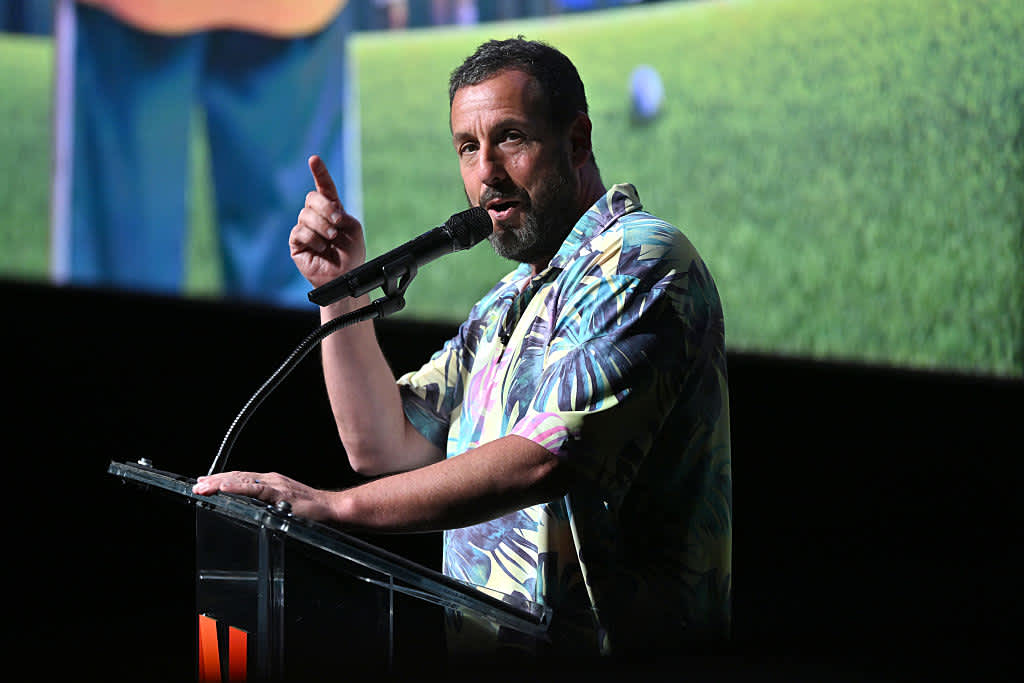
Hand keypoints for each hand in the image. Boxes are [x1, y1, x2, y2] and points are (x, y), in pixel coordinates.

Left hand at [192, 471, 337, 522]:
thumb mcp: (286, 506)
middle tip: (196, 485)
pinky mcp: (280, 494)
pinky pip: (255, 489)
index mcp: (271, 482)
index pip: (241, 478)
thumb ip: (270, 505)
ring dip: (220, 484)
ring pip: (242, 481)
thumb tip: (253, 511)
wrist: (334, 510)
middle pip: (237, 477)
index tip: (205, 482)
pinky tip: (225, 489)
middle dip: (215, 481)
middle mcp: (271, 480)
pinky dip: (238, 488)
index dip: (222, 480)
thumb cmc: (314, 511)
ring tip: (203, 487)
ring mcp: (275, 485)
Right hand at [289, 155, 365, 288]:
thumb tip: (326, 211)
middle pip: (312, 198)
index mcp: (332, 210)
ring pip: (306, 215)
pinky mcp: (296, 242)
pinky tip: (321, 249)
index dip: (319, 173)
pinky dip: (314, 239)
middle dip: (326, 208)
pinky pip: (300, 231)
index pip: (324, 188)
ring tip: (331, 240)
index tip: (314, 159)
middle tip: (337, 222)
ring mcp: (305, 228)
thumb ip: (342, 214)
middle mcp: (316, 217)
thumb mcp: (354, 229)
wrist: (344, 276)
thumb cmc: (350, 254)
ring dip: (323, 227)